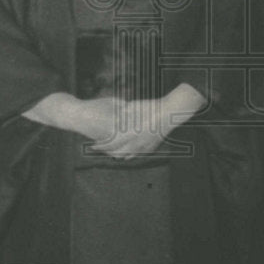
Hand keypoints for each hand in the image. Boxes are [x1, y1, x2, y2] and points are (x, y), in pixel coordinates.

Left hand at [90, 84, 204, 159]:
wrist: (171, 112)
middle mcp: (137, 143)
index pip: (111, 143)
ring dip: (117, 154)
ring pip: (127, 156)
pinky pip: (138, 154)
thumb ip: (121, 113)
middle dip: (106, 152)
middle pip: (117, 153)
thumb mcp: (134, 107)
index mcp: (131, 133)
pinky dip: (129, 154)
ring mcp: (145, 146)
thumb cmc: (152, 106)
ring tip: (110, 151)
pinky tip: (126, 152)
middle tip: (99, 149)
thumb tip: (110, 116)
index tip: (92, 145)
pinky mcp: (152, 147)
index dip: (100, 146)